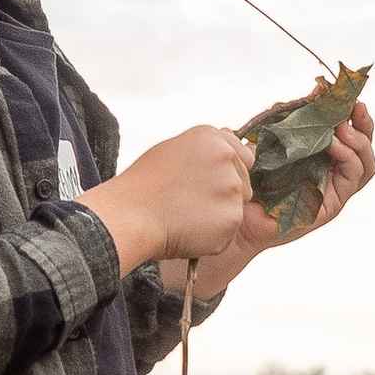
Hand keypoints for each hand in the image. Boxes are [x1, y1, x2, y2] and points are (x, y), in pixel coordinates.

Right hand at [79, 125, 253, 273]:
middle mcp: (227, 158)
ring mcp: (232, 189)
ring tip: (185, 215)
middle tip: (190, 202)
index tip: (205, 184)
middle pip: (245, 184)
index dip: (227, 173)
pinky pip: (229, 232)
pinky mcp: (232, 218)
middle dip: (225, 196)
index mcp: (212, 137)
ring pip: (237, 209)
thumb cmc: (143, 186)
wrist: (130, 215)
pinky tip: (188, 230)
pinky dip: (212, 237)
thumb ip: (206, 151)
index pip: (243, 156)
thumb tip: (230, 154)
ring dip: (218, 217)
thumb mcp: (173, 150)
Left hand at [180, 100, 374, 297]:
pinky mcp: (331, 206)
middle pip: (364, 148)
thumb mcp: (274, 140)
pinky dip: (347, 158)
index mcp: (321, 157)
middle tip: (355, 106)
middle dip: (364, 124)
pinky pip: (351, 179)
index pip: (348, 133)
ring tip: (342, 126)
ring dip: (358, 141)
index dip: (350, 114)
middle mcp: (332, 174)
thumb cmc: (249, 178)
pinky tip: (332, 144)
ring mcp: (334, 191)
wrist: (235, 213)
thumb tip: (315, 89)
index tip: (343, 94)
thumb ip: (294, 118)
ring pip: (365, 164)